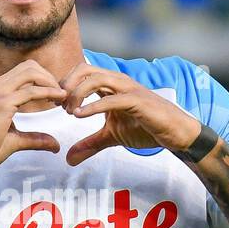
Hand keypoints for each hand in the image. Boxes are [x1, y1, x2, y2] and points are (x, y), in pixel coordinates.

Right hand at [0, 60, 64, 181]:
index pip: (24, 72)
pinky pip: (31, 91)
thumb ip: (35, 139)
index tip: (56, 95)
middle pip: (30, 66)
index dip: (43, 80)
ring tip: (62, 97)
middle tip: (61, 94)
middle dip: (50, 77)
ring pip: (31, 72)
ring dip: (51, 82)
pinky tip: (59, 99)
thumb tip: (55, 145)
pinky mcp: (2, 104)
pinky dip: (49, 92)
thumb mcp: (14, 140)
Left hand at [60, 65, 201, 165]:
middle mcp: (118, 81)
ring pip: (96, 78)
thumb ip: (90, 144)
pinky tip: (79, 116)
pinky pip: (111, 99)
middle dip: (67, 84)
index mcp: (110, 84)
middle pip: (85, 68)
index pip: (81, 72)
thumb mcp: (111, 136)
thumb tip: (69, 159)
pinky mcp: (137, 101)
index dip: (64, 85)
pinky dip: (92, 106)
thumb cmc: (145, 127)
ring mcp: (128, 89)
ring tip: (69, 111)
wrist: (173, 133)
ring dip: (77, 93)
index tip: (55, 103)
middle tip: (59, 105)